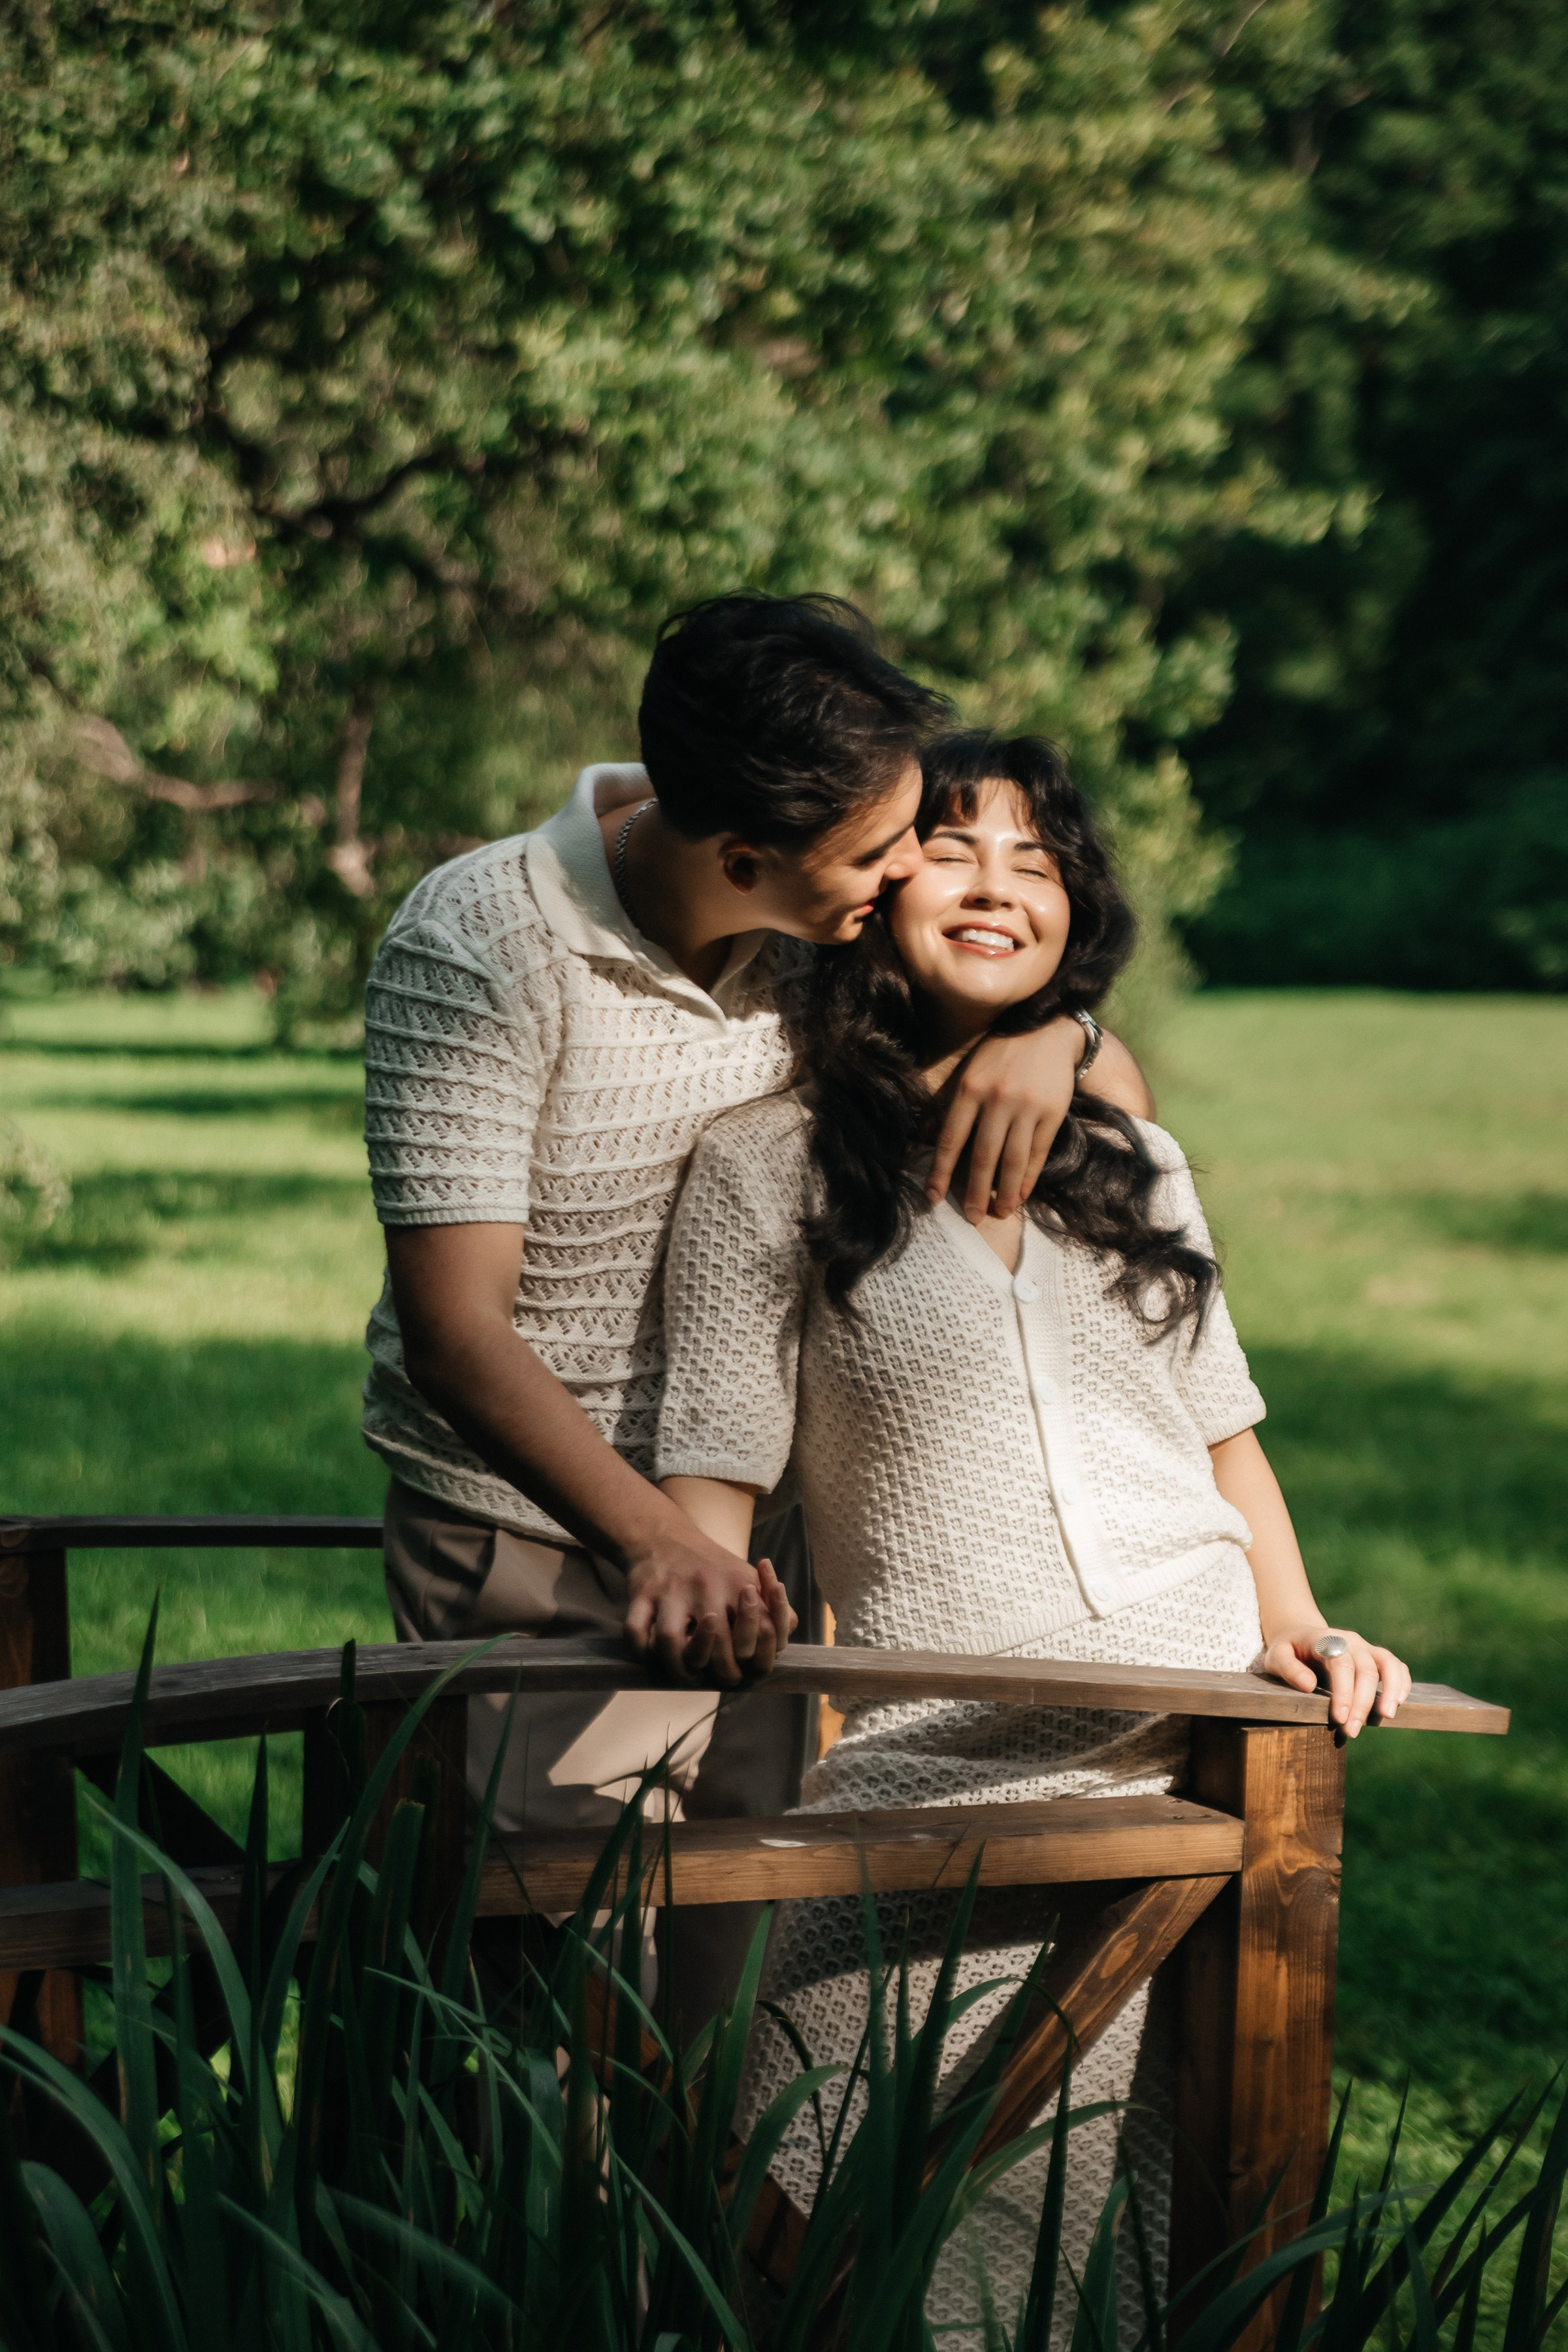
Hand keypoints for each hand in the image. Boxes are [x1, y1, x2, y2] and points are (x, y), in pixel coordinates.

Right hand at [624, 1540, 794, 1683]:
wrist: (664, 1535)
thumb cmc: (712, 1566)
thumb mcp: (748, 1576)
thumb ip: (774, 1606)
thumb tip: (791, 1629)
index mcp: (738, 1584)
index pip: (754, 1636)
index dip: (752, 1660)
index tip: (745, 1665)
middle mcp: (706, 1586)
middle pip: (716, 1647)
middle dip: (720, 1671)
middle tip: (719, 1676)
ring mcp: (671, 1590)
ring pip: (670, 1642)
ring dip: (679, 1668)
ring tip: (688, 1673)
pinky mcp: (641, 1593)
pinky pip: (635, 1632)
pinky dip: (642, 1651)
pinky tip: (653, 1654)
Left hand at [928, 1019, 1082, 1223]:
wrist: (1049, 1028)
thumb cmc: (1002, 1052)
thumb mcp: (971, 1069)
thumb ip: (955, 1103)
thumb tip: (932, 1140)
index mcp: (970, 1088)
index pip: (951, 1139)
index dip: (940, 1172)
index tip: (932, 1199)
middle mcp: (997, 1099)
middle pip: (983, 1155)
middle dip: (975, 1191)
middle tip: (972, 1218)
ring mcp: (1026, 1106)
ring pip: (1012, 1159)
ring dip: (1004, 1191)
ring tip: (998, 1213)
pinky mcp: (1052, 1112)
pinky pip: (1037, 1152)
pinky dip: (1028, 1177)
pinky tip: (1020, 1194)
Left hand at [1260, 1623, 1412, 1736]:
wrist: (1300, 1635)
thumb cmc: (1287, 1651)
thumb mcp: (1276, 1657)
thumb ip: (1288, 1668)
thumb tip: (1308, 1686)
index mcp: (1325, 1639)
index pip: (1341, 1664)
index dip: (1343, 1692)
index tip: (1339, 1719)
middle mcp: (1349, 1640)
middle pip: (1365, 1669)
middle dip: (1362, 1703)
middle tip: (1352, 1731)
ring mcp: (1365, 1647)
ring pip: (1388, 1663)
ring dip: (1392, 1690)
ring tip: (1387, 1717)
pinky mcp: (1375, 1656)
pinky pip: (1395, 1665)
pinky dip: (1402, 1682)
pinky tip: (1399, 1704)